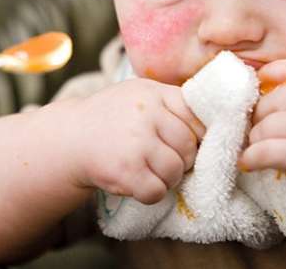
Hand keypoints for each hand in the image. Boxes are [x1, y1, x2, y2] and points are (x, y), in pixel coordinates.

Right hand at [65, 79, 204, 204]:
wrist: (70, 137)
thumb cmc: (111, 117)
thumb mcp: (139, 95)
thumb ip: (171, 103)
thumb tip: (216, 125)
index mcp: (152, 93)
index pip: (196, 115)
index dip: (199, 134)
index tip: (191, 143)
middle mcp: (145, 115)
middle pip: (188, 147)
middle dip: (182, 160)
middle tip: (164, 159)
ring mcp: (135, 143)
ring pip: (175, 171)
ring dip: (167, 178)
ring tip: (149, 170)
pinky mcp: (125, 171)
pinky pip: (157, 191)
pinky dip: (151, 193)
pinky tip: (138, 182)